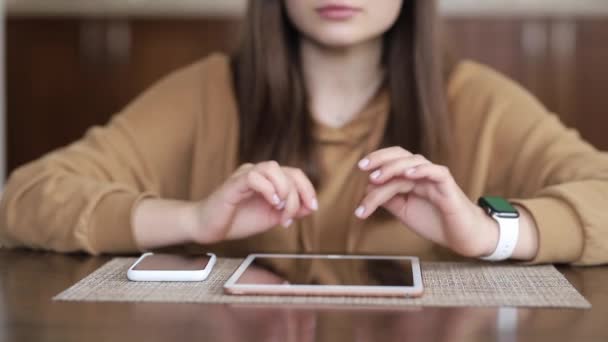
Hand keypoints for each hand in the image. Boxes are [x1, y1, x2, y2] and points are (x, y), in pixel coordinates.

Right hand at [189, 161, 317, 243]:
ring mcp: (245, 175)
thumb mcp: (271, 217)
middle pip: (288, 171)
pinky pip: (254, 177)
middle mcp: (258, 172)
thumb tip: (310, 207)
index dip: (308, 189)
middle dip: (297, 195)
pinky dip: (268, 189)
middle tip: (289, 217)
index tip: (312, 207)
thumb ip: (290, 211)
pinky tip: (271, 203)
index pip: (295, 174)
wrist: (209, 228)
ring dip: (284, 190)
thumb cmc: (237, 220)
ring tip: (280, 208)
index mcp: (268, 179)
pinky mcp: (233, 184)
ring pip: (273, 168)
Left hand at [355, 147, 498, 257]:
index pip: (391, 162)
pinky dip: (422, 170)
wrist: (462, 238)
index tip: (359, 169)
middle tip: (362, 168)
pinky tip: (408, 174)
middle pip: (401, 155)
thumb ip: (389, 199)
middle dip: (380, 158)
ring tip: (377, 178)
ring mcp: (435, 178)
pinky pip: (436, 172)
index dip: (376, 162)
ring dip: (393, 168)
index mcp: (411, 177)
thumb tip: (367, 188)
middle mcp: (422, 173)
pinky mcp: (448, 186)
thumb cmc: (435, 222)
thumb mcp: (404, 211)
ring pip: (414, 162)